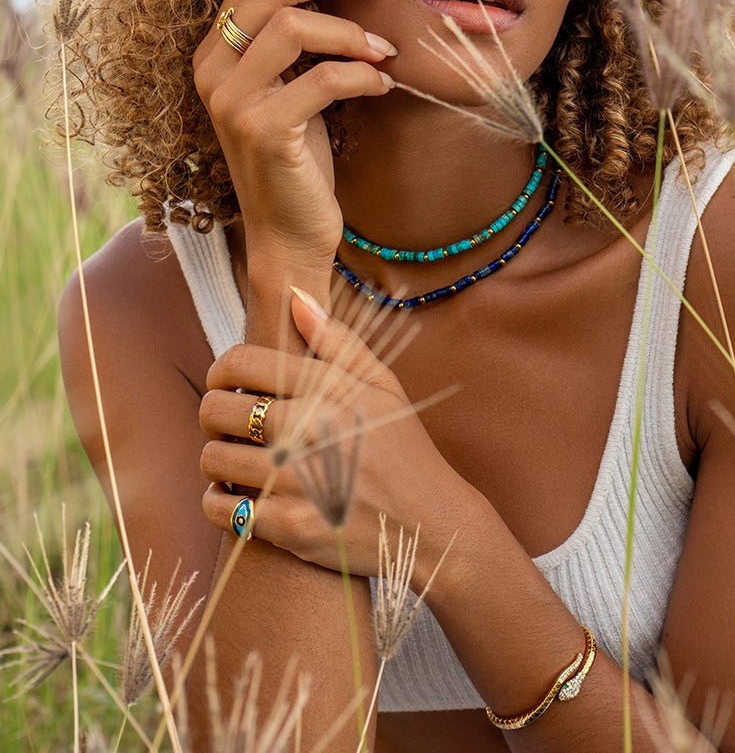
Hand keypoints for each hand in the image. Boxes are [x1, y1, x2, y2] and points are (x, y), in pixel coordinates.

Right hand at [192, 0, 398, 266]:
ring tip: (384, 50)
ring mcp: (232, 102)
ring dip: (351, 31)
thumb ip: (296, 42)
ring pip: (291, 27)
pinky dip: (362, 75)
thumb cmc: (296, 161)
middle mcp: (212, 72)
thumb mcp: (291, 89)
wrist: (287, 234)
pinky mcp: (263, 131)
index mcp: (214, 55)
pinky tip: (383, 84)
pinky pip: (322, 78)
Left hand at [200, 288, 462, 580]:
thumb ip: (337, 341)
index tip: (225, 383)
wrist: (433, 525)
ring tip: (234, 461)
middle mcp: (308, 430)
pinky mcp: (291, 527)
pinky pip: (222, 510)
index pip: (240, 363)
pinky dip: (218, 504)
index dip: (221, 371)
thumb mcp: (383, 386)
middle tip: (226, 426)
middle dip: (212, 415)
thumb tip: (296, 297)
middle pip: (216, 411)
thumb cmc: (404, 451)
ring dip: (216, 460)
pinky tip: (236, 498)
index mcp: (326, 390)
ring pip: (213, 460)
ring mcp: (297, 481)